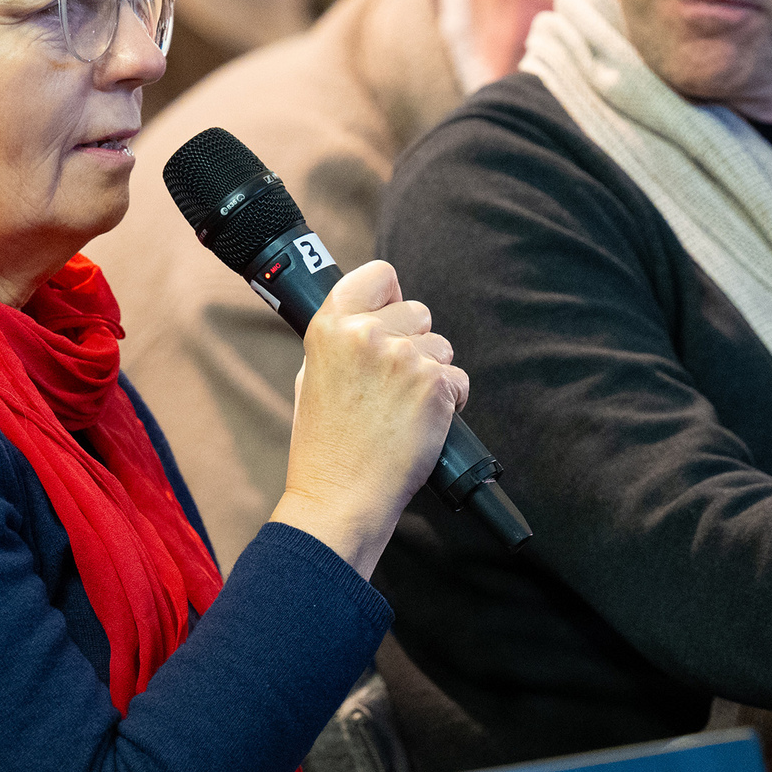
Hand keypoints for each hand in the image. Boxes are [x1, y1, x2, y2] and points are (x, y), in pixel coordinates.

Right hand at [269, 260, 466, 579]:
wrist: (339, 497)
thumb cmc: (325, 446)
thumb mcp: (312, 376)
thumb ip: (343, 340)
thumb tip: (374, 317)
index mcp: (331, 325)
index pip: (379, 274)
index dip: (389, 296)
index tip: (389, 313)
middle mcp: (367, 334)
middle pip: (418, 311)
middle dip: (413, 342)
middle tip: (391, 384)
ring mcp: (404, 359)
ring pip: (441, 347)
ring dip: (432, 374)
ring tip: (401, 410)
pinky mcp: (435, 387)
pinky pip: (458, 380)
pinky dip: (448, 401)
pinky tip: (421, 424)